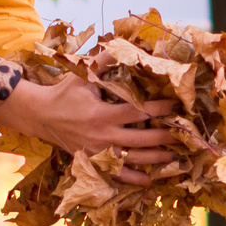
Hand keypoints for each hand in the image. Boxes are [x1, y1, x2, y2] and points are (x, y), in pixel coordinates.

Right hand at [0, 77, 177, 182]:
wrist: (40, 116)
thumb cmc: (65, 92)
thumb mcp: (83, 74)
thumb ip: (104, 61)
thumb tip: (123, 44)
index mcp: (102, 114)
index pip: (138, 113)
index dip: (159, 110)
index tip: (177, 107)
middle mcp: (103, 136)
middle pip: (141, 139)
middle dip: (165, 136)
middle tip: (185, 134)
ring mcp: (99, 152)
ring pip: (133, 159)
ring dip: (156, 159)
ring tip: (176, 156)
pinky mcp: (93, 162)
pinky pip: (117, 175)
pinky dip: (134, 179)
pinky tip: (151, 181)